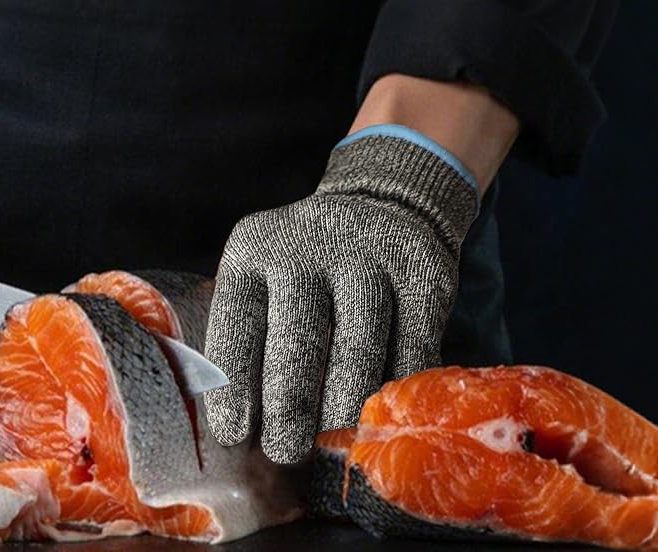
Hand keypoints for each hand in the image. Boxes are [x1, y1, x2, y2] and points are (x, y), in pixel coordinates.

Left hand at [203, 128, 479, 463]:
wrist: (382, 205)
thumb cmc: (304, 272)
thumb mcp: (262, 281)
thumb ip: (252, 341)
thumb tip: (244, 435)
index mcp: (252, 253)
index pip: (238, 323)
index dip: (235, 383)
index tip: (234, 434)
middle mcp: (306, 250)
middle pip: (298, 337)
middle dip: (290, 405)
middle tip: (285, 452)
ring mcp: (368, 260)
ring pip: (359, 345)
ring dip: (345, 405)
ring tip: (334, 446)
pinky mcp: (423, 277)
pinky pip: (413, 347)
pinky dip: (399, 390)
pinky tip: (386, 419)